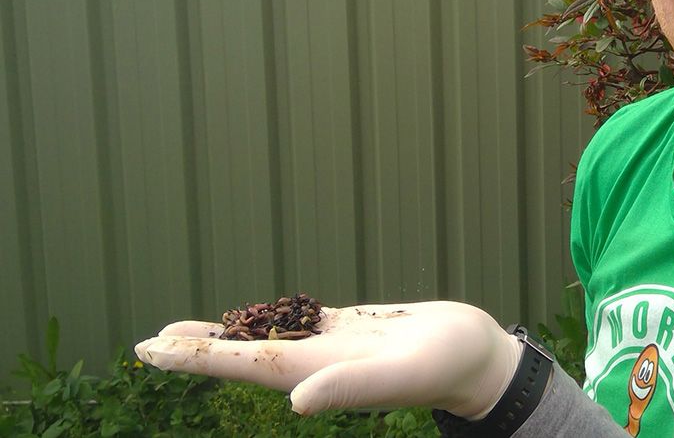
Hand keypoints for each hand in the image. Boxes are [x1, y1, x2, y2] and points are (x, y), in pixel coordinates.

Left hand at [134, 300, 522, 416]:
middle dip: (197, 351)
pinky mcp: (352, 330)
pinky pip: (300, 325)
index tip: (153, 350)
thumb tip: (293, 402)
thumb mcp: (400, 374)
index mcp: (320, 375)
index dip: (199, 359)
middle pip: (245, 356)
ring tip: (186, 333)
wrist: (478, 356)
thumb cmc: (447, 365)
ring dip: (226, 337)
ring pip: (266, 340)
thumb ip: (349, 388)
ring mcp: (333, 348)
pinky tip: (254, 319)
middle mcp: (318, 365)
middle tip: (149, 343)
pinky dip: (269, 321)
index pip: (245, 366)